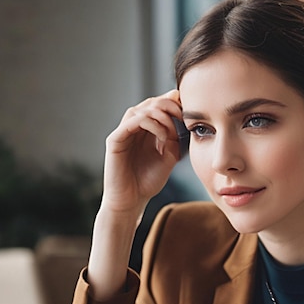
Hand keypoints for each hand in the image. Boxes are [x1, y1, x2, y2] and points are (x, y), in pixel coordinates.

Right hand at [103, 89, 182, 215]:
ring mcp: (123, 132)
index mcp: (145, 130)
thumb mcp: (169, 158)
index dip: (172, 103)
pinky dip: (150, 124)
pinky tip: (162, 136)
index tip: (188, 111)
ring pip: (141, 109)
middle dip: (169, 106)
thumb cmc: (148, 182)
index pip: (157, 106)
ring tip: (173, 130)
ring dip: (161, 115)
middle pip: (150, 103)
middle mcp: (133, 128)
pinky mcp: (115, 140)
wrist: (132, 201)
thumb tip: (181, 122)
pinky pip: (132, 121)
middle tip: (182, 117)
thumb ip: (175, 140)